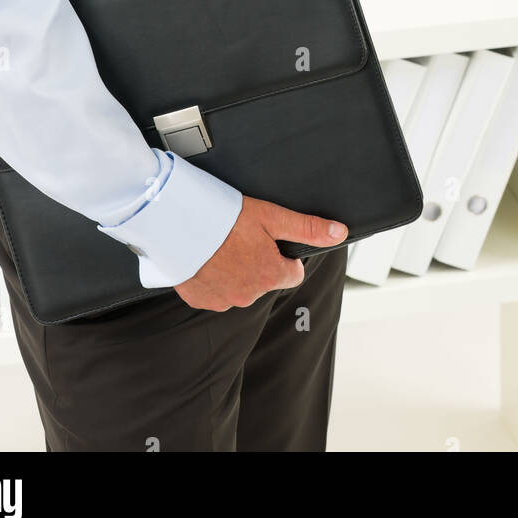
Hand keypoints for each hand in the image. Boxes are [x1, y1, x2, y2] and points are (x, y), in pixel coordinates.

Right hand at [173, 195, 347, 311]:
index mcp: (270, 275)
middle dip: (257, 261)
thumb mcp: (271, 216)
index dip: (284, 255)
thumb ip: (307, 228)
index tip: (269, 240)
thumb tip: (339, 232)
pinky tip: (207, 256)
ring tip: (222, 244)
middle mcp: (249, 294)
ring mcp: (223, 300)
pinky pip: (214, 291)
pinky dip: (213, 277)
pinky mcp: (200, 300)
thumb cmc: (223, 217)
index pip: (293, 274)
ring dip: (235, 270)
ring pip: (239, 286)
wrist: (177, 223)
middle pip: (265, 280)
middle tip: (241, 237)